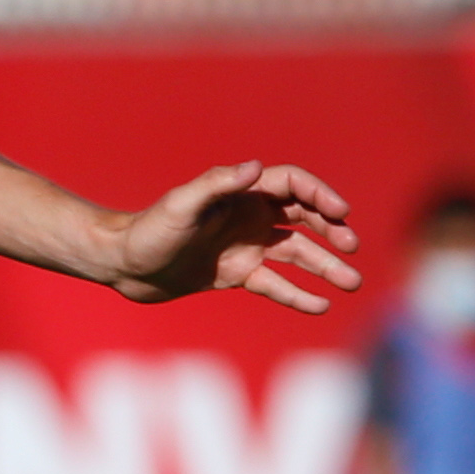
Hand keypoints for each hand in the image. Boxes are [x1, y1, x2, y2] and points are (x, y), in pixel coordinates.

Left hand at [106, 160, 363, 312]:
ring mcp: (244, 246)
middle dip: (331, 230)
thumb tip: (256, 168)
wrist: (122, 265)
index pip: (292, 185)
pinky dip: (297, 294)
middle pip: (304, 217)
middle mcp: (248, 217)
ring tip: (352, 283)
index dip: (319, 195)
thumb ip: (218, 184)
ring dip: (325, 266)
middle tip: (352, 246)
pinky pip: (275, 283)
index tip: (340, 214)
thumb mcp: (181, 206)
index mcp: (240, 194)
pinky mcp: (236, 274)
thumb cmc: (148, 231)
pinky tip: (321, 306)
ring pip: (296, 254)